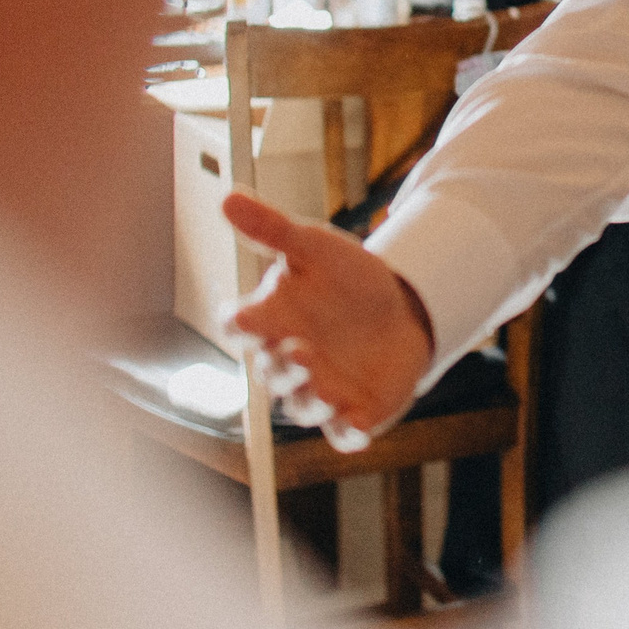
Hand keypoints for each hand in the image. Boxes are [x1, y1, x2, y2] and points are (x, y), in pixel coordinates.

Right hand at [222, 190, 435, 446]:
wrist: (400, 309)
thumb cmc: (345, 279)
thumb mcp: (314, 247)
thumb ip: (272, 229)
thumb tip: (228, 196)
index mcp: (271, 320)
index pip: (240, 326)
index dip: (240, 325)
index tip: (243, 319)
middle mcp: (287, 361)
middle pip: (272, 372)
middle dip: (285, 366)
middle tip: (300, 350)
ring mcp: (319, 390)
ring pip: (304, 406)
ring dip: (313, 399)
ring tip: (328, 386)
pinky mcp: (353, 411)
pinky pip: (344, 431)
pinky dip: (349, 431)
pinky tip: (359, 424)